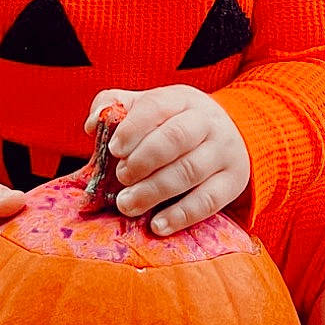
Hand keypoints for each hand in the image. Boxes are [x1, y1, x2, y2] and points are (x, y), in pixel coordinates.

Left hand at [85, 86, 251, 234]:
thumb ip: (115, 108)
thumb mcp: (148, 107)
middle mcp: (207, 122)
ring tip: (127, 204)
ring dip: (155, 190)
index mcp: (182, 99)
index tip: (114, 149)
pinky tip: (157, 225)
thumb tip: (92, 125)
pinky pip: (209, 201)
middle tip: (121, 177)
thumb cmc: (172, 124)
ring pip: (190, 171)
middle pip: (176, 138)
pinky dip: (181, 215)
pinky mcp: (232, 181)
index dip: (134, 127)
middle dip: (143, 160)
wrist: (228, 134)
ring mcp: (224, 151)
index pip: (157, 106)